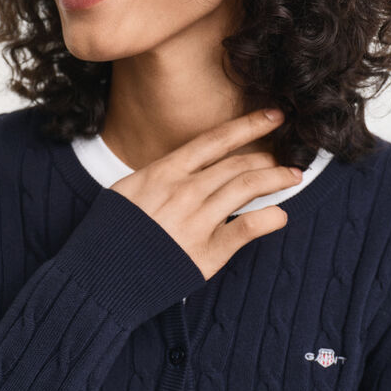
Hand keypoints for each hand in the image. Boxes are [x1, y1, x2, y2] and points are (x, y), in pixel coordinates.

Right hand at [109, 108, 301, 280]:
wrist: (97, 274)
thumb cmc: (110, 232)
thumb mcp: (129, 189)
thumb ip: (162, 176)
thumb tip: (187, 167)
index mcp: (165, 172)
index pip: (216, 140)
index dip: (249, 126)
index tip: (274, 116)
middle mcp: (184, 191)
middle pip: (237, 164)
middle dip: (268, 156)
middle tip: (286, 156)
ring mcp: (196, 221)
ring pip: (246, 188)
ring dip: (275, 179)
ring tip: (293, 176)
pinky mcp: (205, 254)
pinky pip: (246, 230)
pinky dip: (268, 219)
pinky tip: (280, 214)